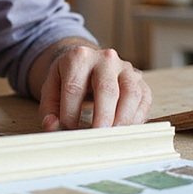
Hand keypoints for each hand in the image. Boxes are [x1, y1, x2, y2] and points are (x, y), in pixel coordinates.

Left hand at [35, 44, 151, 130]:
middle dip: (102, 116)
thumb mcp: (52, 88)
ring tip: (112, 136)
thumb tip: (51, 126)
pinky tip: (125, 130)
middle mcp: (105, 59)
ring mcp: (126, 68)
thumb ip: (49, 109)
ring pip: (130, 93)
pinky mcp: (140, 80)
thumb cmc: (69, 78)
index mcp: (79, 57)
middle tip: (97, 135)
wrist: (88, 62)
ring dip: (123, 118)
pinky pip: (143, 99)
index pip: (74, 87)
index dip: (70, 112)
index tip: (68, 130)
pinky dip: (136, 118)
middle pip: (106, 89)